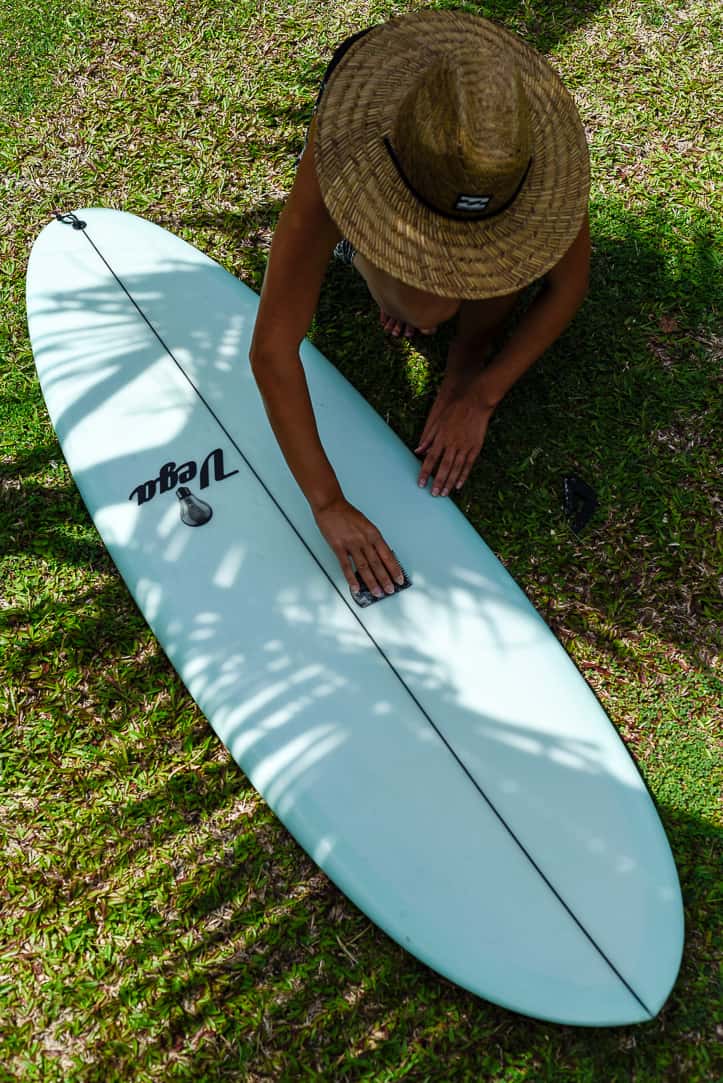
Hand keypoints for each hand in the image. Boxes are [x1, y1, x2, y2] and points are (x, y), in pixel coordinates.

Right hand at [313, 497, 403, 597]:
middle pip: (377, 563)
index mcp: (373, 534)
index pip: (387, 555)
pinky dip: (351, 578)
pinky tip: (356, 587)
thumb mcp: (366, 524)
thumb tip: (380, 556)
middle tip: (390, 590)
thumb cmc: (348, 514)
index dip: (394, 569)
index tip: (399, 579)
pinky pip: (346, 566)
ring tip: (377, 592)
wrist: (331, 505)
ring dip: (371, 581)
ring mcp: (351, 544)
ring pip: (364, 567)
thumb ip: (373, 540)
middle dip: (385, 579)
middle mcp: (364, 540)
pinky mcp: (338, 547)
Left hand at [415, 381, 493, 495]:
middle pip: (443, 467)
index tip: (420, 484)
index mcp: (441, 438)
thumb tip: (417, 451)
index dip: (425, 472)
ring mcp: (465, 447)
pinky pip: (468, 465)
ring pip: (456, 468)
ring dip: (449, 482)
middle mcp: (452, 444)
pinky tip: (458, 485)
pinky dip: (463, 476)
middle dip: (438, 482)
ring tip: (444, 494)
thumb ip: (428, 438)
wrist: (474, 402)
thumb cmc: (454, 411)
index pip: (430, 459)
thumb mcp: (437, 422)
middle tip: (434, 494)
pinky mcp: (475, 447)